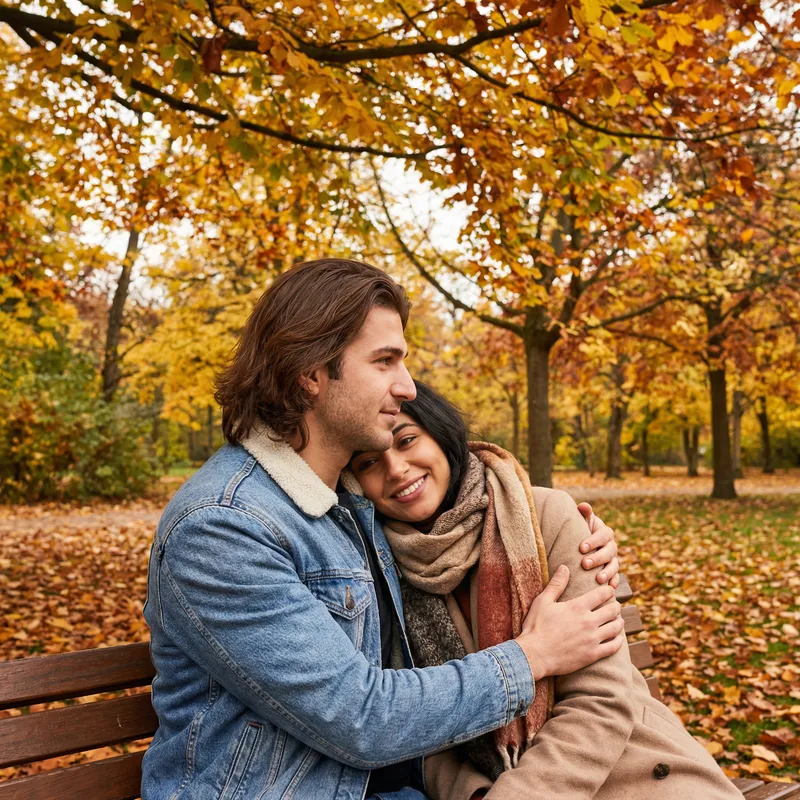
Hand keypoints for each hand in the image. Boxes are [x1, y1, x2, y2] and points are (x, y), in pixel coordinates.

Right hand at [515, 566, 624, 680]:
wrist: (534, 655)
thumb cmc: (536, 626)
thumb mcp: (543, 601)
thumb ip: (556, 584)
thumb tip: (565, 567)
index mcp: (578, 607)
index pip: (602, 594)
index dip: (608, 590)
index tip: (608, 590)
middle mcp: (589, 622)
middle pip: (612, 610)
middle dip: (615, 606)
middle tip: (614, 605)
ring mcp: (592, 639)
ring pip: (615, 628)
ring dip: (619, 622)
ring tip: (618, 620)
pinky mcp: (592, 655)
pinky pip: (613, 647)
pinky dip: (618, 641)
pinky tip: (618, 639)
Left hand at [576, 502, 619, 588]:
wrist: (582, 542)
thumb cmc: (580, 529)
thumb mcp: (581, 520)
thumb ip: (583, 513)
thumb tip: (583, 506)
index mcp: (604, 532)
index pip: (603, 535)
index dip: (593, 541)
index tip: (581, 547)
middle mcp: (611, 546)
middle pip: (609, 552)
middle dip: (598, 558)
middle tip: (584, 564)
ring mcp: (613, 559)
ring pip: (614, 566)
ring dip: (608, 573)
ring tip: (598, 580)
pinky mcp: (612, 571)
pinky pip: (616, 577)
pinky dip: (614, 582)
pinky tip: (610, 589)